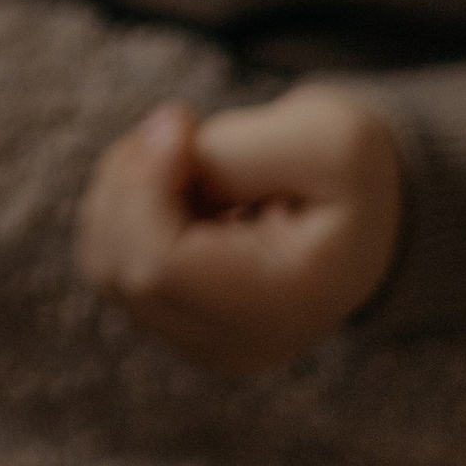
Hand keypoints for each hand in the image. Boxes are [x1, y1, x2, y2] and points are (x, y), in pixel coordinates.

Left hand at [75, 83, 405, 377]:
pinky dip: (126, 205)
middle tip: (180, 124)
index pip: (160, 269)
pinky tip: (175, 180)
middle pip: (122, 269)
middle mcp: (234, 345)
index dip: (144, 187)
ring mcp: (197, 343)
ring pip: (105, 262)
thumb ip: (240, 150)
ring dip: (125, 186)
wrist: (360, 211)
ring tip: (184, 150)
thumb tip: (161, 153)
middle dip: (131, 178)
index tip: (182, 120)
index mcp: (284, 308)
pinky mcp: (171, 322)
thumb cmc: (347, 172)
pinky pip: (110, 260)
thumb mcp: (326, 138)